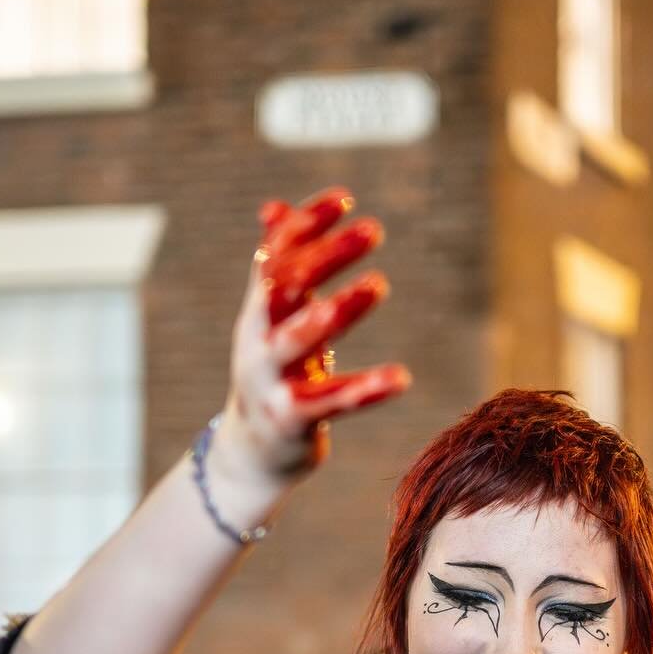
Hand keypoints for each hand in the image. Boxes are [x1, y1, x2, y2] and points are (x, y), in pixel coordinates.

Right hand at [216, 188, 410, 484]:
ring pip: (297, 339)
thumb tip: (272, 208)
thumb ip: (279, 267)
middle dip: (325, 255)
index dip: (305, 224)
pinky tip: (402, 378)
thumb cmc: (275, 375)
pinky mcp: (290, 420)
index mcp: (257, 311)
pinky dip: (365, 389)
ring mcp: (270, 381)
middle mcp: (257, 339)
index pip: (276, 255)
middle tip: (373, 229)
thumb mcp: (272, 320)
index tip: (345, 199)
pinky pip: (330, 401)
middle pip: (283, 287)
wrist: (251, 454)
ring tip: (377, 284)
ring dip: (337, 309)